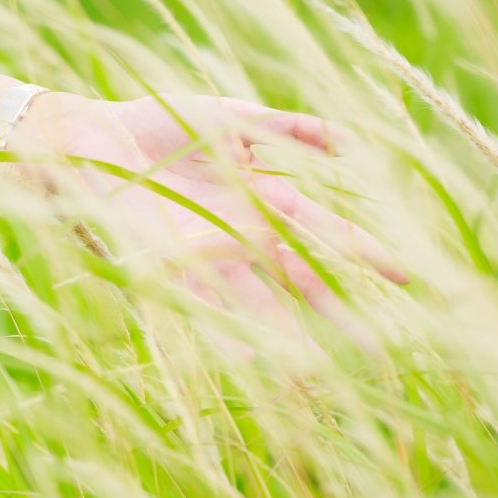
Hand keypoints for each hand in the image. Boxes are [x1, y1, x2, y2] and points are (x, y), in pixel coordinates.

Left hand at [3, 91, 407, 343]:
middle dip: (338, 319)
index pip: (328, 236)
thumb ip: (286, 126)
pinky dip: (230, 335)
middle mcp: (242, 236)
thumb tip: (350, 141)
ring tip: (319, 379)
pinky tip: (255, 365)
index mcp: (264, 201)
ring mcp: (207, 256)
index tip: (410, 279)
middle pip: (301, 283)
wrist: (86, 139)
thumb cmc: (155, 123)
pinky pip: (205, 305)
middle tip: (380, 358)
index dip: (367, 256)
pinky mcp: (166, 267)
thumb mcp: (230, 118)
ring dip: (288, 342)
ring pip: (260, 306)